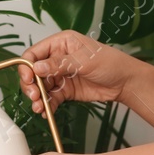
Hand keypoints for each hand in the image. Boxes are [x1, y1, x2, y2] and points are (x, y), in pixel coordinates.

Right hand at [17, 31, 140, 115]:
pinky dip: (47, 105)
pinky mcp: (66, 90)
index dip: (27, 66)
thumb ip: (60, 64)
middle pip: (34, 72)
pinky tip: (46, 111)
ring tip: (39, 107)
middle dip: (31, 85)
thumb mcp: (84, 60)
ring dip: (38, 98)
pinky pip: (51, 97)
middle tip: (34, 96)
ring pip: (41, 86)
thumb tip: (37, 67)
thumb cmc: (110, 62)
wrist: (126, 82)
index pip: (34, 53)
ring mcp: (61, 75)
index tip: (28, 79)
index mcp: (61, 43)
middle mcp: (58, 58)